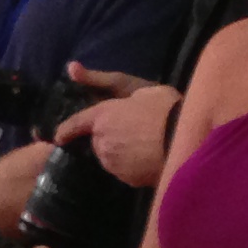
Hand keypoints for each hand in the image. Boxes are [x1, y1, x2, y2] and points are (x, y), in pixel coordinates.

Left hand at [57, 70, 178, 190]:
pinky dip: (131, 166)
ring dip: (118, 153)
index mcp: (101, 117)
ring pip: (110, 158)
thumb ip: (101, 80)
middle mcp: (101, 142)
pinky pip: (124, 171)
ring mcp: (113, 163)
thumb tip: (70, 67)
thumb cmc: (163, 107)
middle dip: (107, 138)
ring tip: (142, 145)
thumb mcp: (133, 86)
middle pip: (97, 142)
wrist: (188, 138)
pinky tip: (147, 159)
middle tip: (131, 131)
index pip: (75, 124)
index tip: (59, 136)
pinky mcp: (128, 179)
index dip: (66, 130)